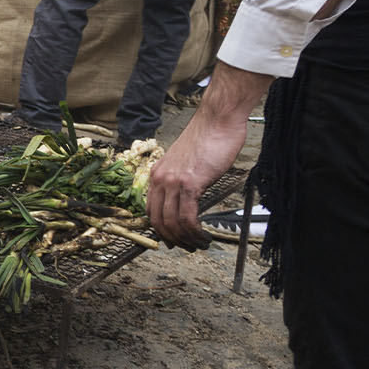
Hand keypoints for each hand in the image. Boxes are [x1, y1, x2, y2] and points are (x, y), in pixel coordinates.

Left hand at [145, 61, 271, 248]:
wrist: (218, 120)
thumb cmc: (209, 138)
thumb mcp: (187, 162)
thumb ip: (182, 180)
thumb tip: (188, 200)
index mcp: (157, 174)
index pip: (150, 210)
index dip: (159, 229)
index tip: (171, 239)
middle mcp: (160, 179)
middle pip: (158, 220)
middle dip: (172, 239)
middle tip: (186, 247)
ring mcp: (173, 182)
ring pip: (172, 222)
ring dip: (185, 239)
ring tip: (198, 244)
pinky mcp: (190, 184)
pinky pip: (187, 217)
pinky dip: (194, 232)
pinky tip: (203, 236)